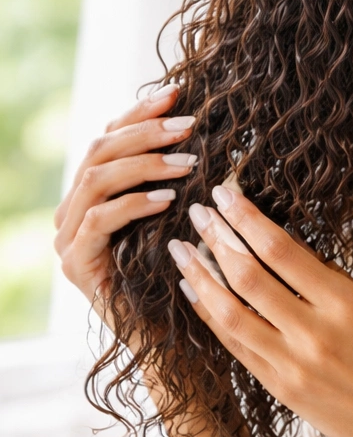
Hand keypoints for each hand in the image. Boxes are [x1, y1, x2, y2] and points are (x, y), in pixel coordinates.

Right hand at [55, 83, 196, 312]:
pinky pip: (98, 222)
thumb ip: (174, 181)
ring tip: (187, 163)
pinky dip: (133, 205)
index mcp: (91, 197)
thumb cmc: (181, 280)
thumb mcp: (178, 220)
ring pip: (95, 181)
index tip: (177, 93)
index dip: (139, 113)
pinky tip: (167, 200)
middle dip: (145, 133)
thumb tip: (200, 133)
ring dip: (144, 164)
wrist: (169, 343)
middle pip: (98, 152)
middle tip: (188, 126)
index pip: (107, 139)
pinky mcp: (75, 266)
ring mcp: (67, 241)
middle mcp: (72, 214)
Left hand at [167, 185, 352, 436]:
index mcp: (344, 305)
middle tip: (197, 212)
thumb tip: (282, 247)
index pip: (281, 251)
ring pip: (229, 313)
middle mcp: (314, 334)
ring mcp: (291, 365)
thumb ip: (328, 279)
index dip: (247, 218)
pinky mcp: (278, 387)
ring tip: (181, 250)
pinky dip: (209, 315)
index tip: (225, 193)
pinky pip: (233, 344)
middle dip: (217, 238)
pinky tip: (195, 291)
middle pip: (248, 277)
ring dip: (200, 277)